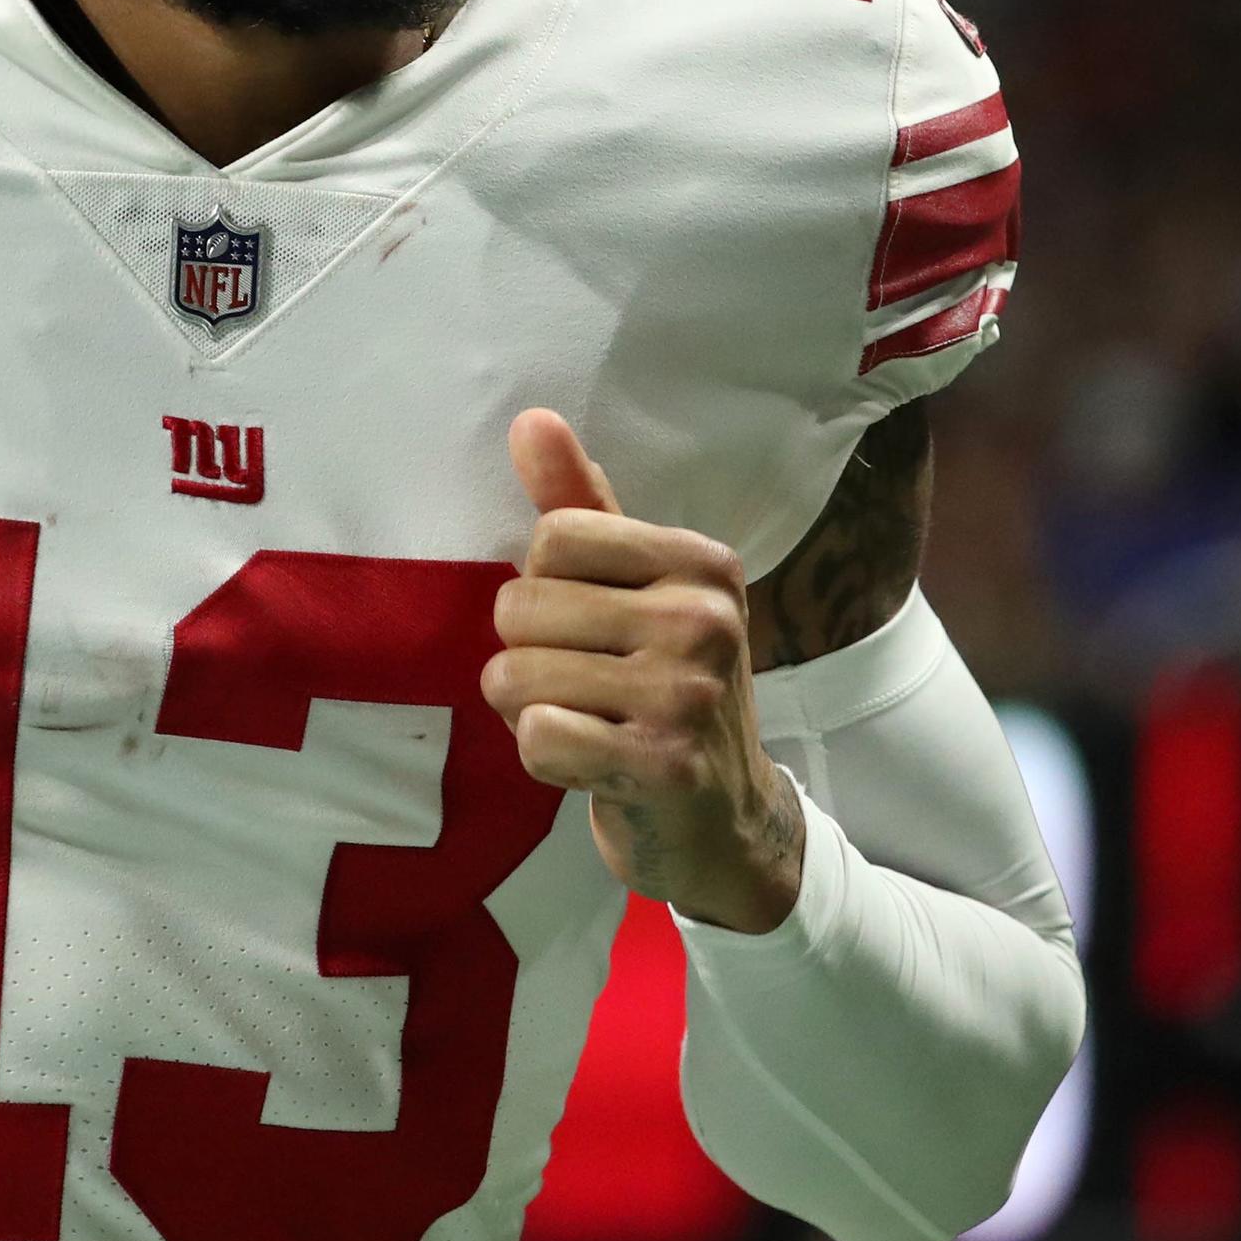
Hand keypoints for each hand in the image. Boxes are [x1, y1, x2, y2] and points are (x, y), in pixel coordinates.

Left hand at [483, 409, 806, 934]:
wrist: (724, 821)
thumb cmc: (663, 691)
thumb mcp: (636, 591)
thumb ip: (580, 506)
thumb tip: (530, 420)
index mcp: (701, 563)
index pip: (552, 537)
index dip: (542, 589)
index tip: (587, 626)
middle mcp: (705, 619)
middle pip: (522, 607)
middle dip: (524, 655)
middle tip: (580, 687)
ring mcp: (689, 694)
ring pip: (516, 677)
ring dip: (525, 710)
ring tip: (583, 723)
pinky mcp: (664, 766)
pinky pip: (537, 737)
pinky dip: (542, 757)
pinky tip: (589, 763)